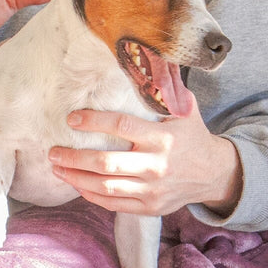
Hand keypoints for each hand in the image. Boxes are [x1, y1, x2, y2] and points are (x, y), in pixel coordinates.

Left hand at [48, 91, 242, 217]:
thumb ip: (164, 90)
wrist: (214, 174)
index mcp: (162, 138)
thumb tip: (145, 59)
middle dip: (74, 158)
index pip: (121, 126)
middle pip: (106, 163)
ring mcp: (151, 189)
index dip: (93, 122)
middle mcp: (155, 165)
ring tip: (57, 169)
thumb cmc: (192, 136)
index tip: (72, 119)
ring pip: (105, 186)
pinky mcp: (148, 207)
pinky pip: (112, 203)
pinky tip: (76, 184)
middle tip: (52, 151)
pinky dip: (90, 195)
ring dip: (76, 178)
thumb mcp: (185, 109)